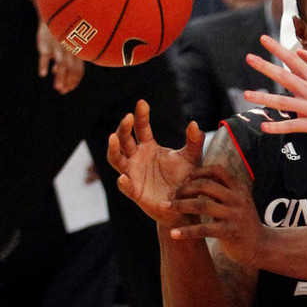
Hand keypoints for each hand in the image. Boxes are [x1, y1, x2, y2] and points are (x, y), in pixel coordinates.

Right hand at [36, 21, 84, 93]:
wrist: (55, 15)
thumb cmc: (61, 32)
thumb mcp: (64, 45)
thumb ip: (62, 59)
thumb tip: (57, 72)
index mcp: (77, 52)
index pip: (78, 69)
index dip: (74, 81)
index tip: (69, 89)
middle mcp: (70, 51)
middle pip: (72, 69)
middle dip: (68, 82)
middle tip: (63, 92)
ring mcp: (58, 48)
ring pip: (62, 64)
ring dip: (60, 77)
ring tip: (58, 88)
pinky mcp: (46, 45)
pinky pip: (45, 55)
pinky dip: (44, 64)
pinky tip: (42, 74)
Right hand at [107, 100, 205, 224]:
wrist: (185, 203)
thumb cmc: (186, 177)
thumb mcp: (192, 157)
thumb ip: (194, 141)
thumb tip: (193, 123)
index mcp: (149, 147)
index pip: (141, 128)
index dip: (140, 116)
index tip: (142, 102)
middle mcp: (137, 158)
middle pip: (124, 140)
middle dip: (124, 128)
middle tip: (128, 117)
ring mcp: (133, 174)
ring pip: (116, 159)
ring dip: (113, 149)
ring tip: (113, 137)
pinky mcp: (135, 192)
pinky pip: (126, 187)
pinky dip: (123, 183)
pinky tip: (124, 178)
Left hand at [167, 165, 265, 266]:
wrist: (260, 245)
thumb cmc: (243, 222)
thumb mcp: (238, 202)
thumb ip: (223, 192)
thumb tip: (198, 181)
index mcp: (239, 188)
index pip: (217, 170)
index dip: (198, 171)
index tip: (186, 179)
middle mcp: (238, 198)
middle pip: (206, 185)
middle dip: (185, 188)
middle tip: (172, 194)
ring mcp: (234, 214)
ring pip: (202, 205)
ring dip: (180, 206)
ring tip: (165, 207)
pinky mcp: (229, 232)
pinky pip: (203, 229)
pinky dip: (186, 231)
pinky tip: (174, 234)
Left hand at [244, 34, 306, 140]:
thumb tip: (300, 52)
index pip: (293, 59)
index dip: (277, 49)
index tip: (263, 39)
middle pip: (284, 77)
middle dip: (265, 67)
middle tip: (249, 58)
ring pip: (283, 103)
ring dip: (264, 98)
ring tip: (247, 94)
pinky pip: (292, 126)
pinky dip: (278, 127)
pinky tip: (265, 126)